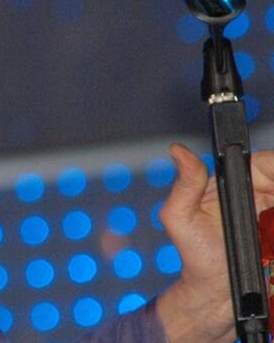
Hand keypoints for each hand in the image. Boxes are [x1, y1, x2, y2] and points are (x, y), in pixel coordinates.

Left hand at [156, 143, 273, 342]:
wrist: (217, 292)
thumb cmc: (195, 254)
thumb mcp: (180, 218)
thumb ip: (183, 185)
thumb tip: (178, 151)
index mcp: (232, 183)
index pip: (264, 164)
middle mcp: (257, 193)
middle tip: (270, 211)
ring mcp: (272, 212)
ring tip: (270, 225)